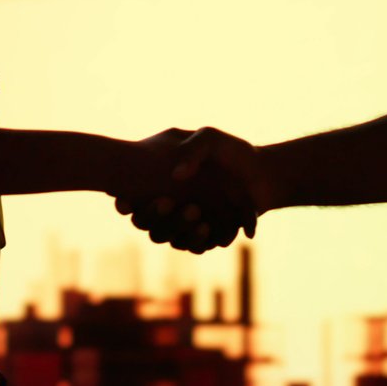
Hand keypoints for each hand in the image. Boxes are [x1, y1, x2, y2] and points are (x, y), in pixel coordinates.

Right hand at [114, 127, 274, 253]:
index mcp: (161, 182)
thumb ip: (193, 149)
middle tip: (166, 201)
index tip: (124, 200)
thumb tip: (177, 175)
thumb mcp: (210, 140)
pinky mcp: (205, 236)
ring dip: (176, 226)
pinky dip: (199, 238)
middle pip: (144, 221)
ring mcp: (184, 223)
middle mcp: (168, 206)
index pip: (131, 196)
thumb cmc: (231, 153)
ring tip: (196, 213)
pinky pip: (194, 245)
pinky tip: (209, 226)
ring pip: (166, 236)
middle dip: (151, 214)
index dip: (123, 201)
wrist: (263, 174)